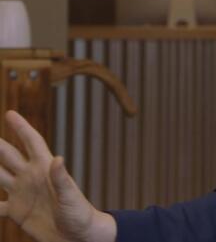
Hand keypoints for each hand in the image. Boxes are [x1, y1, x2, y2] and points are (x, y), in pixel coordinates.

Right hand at [0, 111, 115, 241]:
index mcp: (44, 169)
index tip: (10, 113)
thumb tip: (58, 157)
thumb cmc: (79, 214)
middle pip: (8, 156)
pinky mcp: (16, 211)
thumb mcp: (70, 196)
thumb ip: (62, 178)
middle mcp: (30, 177)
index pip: (31, 142)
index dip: (21, 128)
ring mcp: (21, 193)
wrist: (78, 236)